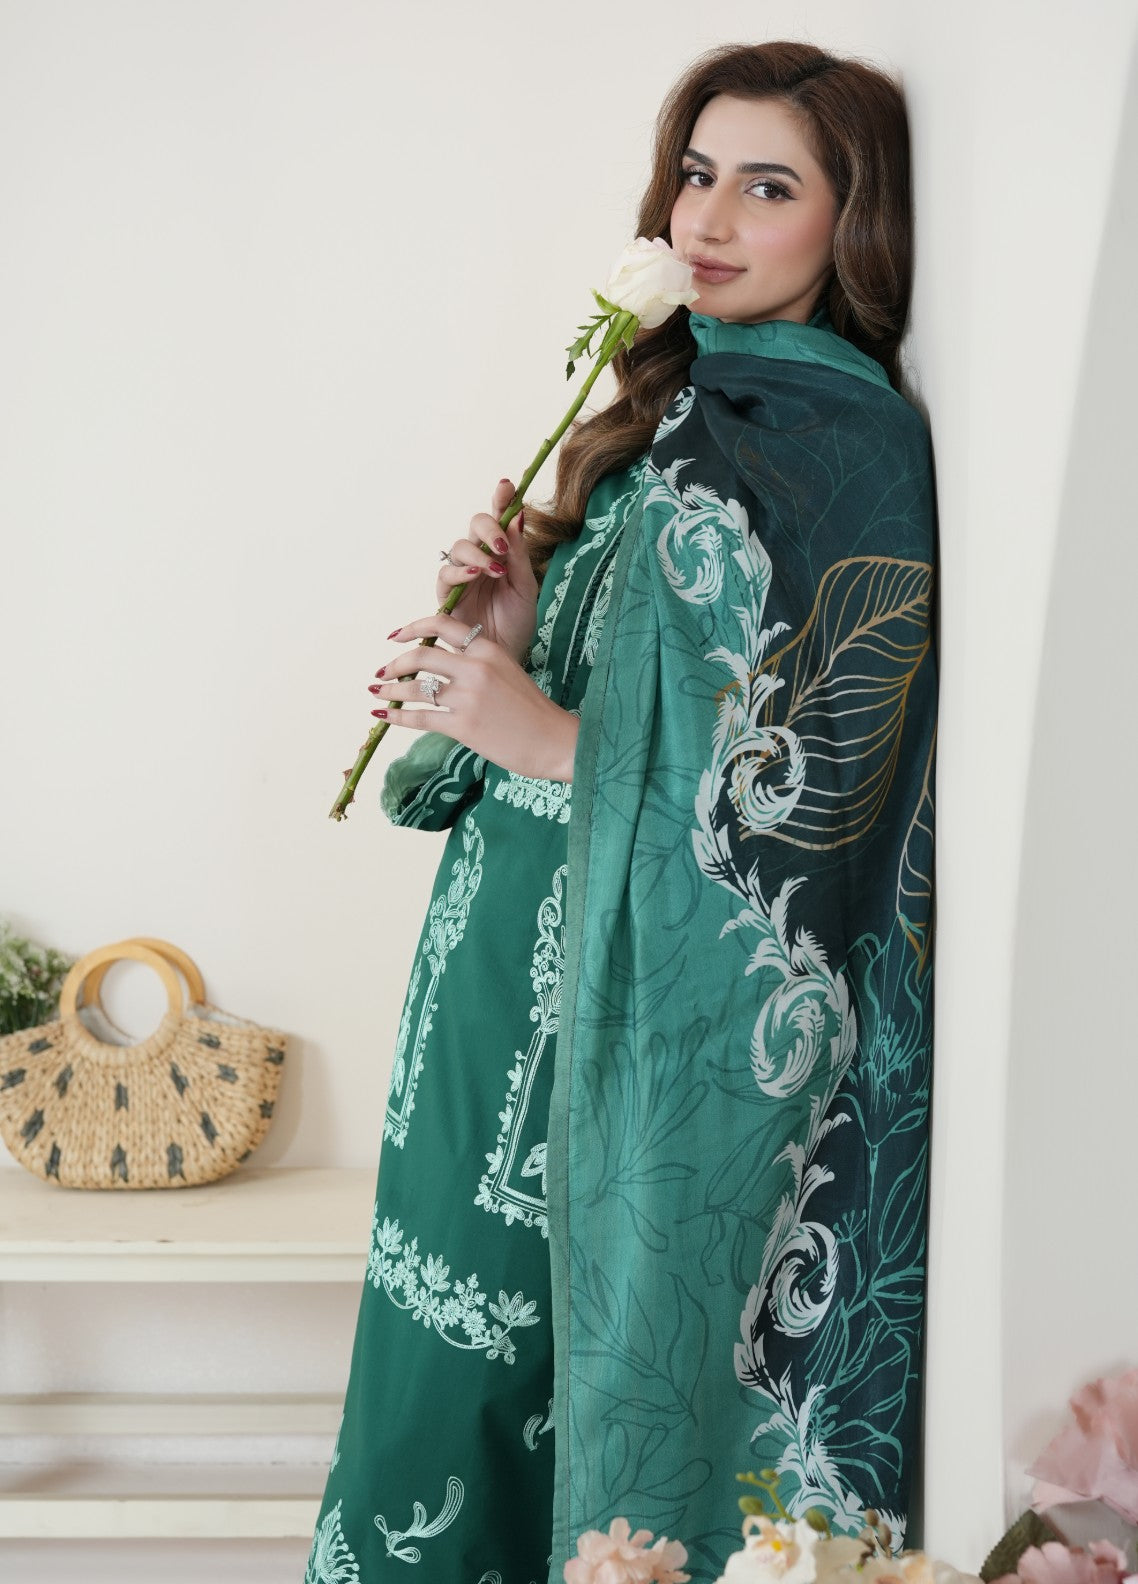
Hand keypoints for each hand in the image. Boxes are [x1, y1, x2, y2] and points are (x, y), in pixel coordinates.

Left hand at [369, 613, 578, 780]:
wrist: (555, 741)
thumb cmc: (534, 711)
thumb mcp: (509, 672)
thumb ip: (479, 664)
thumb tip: (444, 668)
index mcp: (488, 649)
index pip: (443, 624)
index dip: (413, 627)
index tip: (396, 636)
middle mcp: (475, 668)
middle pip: (421, 655)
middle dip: (395, 664)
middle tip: (383, 672)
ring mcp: (468, 697)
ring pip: (415, 688)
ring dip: (391, 690)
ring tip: (378, 694)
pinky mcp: (462, 726)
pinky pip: (419, 718)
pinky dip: (396, 717)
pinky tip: (384, 715)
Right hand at [435, 477, 538, 663]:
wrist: (507, 656)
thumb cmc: (517, 624)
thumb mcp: (526, 587)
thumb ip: (520, 554)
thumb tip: (518, 515)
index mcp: (502, 553)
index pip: (500, 519)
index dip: (501, 500)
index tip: (507, 485)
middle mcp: (479, 558)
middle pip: (474, 525)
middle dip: (488, 527)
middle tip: (502, 544)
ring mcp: (462, 576)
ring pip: (459, 547)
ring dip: (477, 553)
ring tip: (495, 568)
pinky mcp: (447, 595)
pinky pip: (446, 575)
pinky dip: (461, 572)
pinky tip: (477, 575)